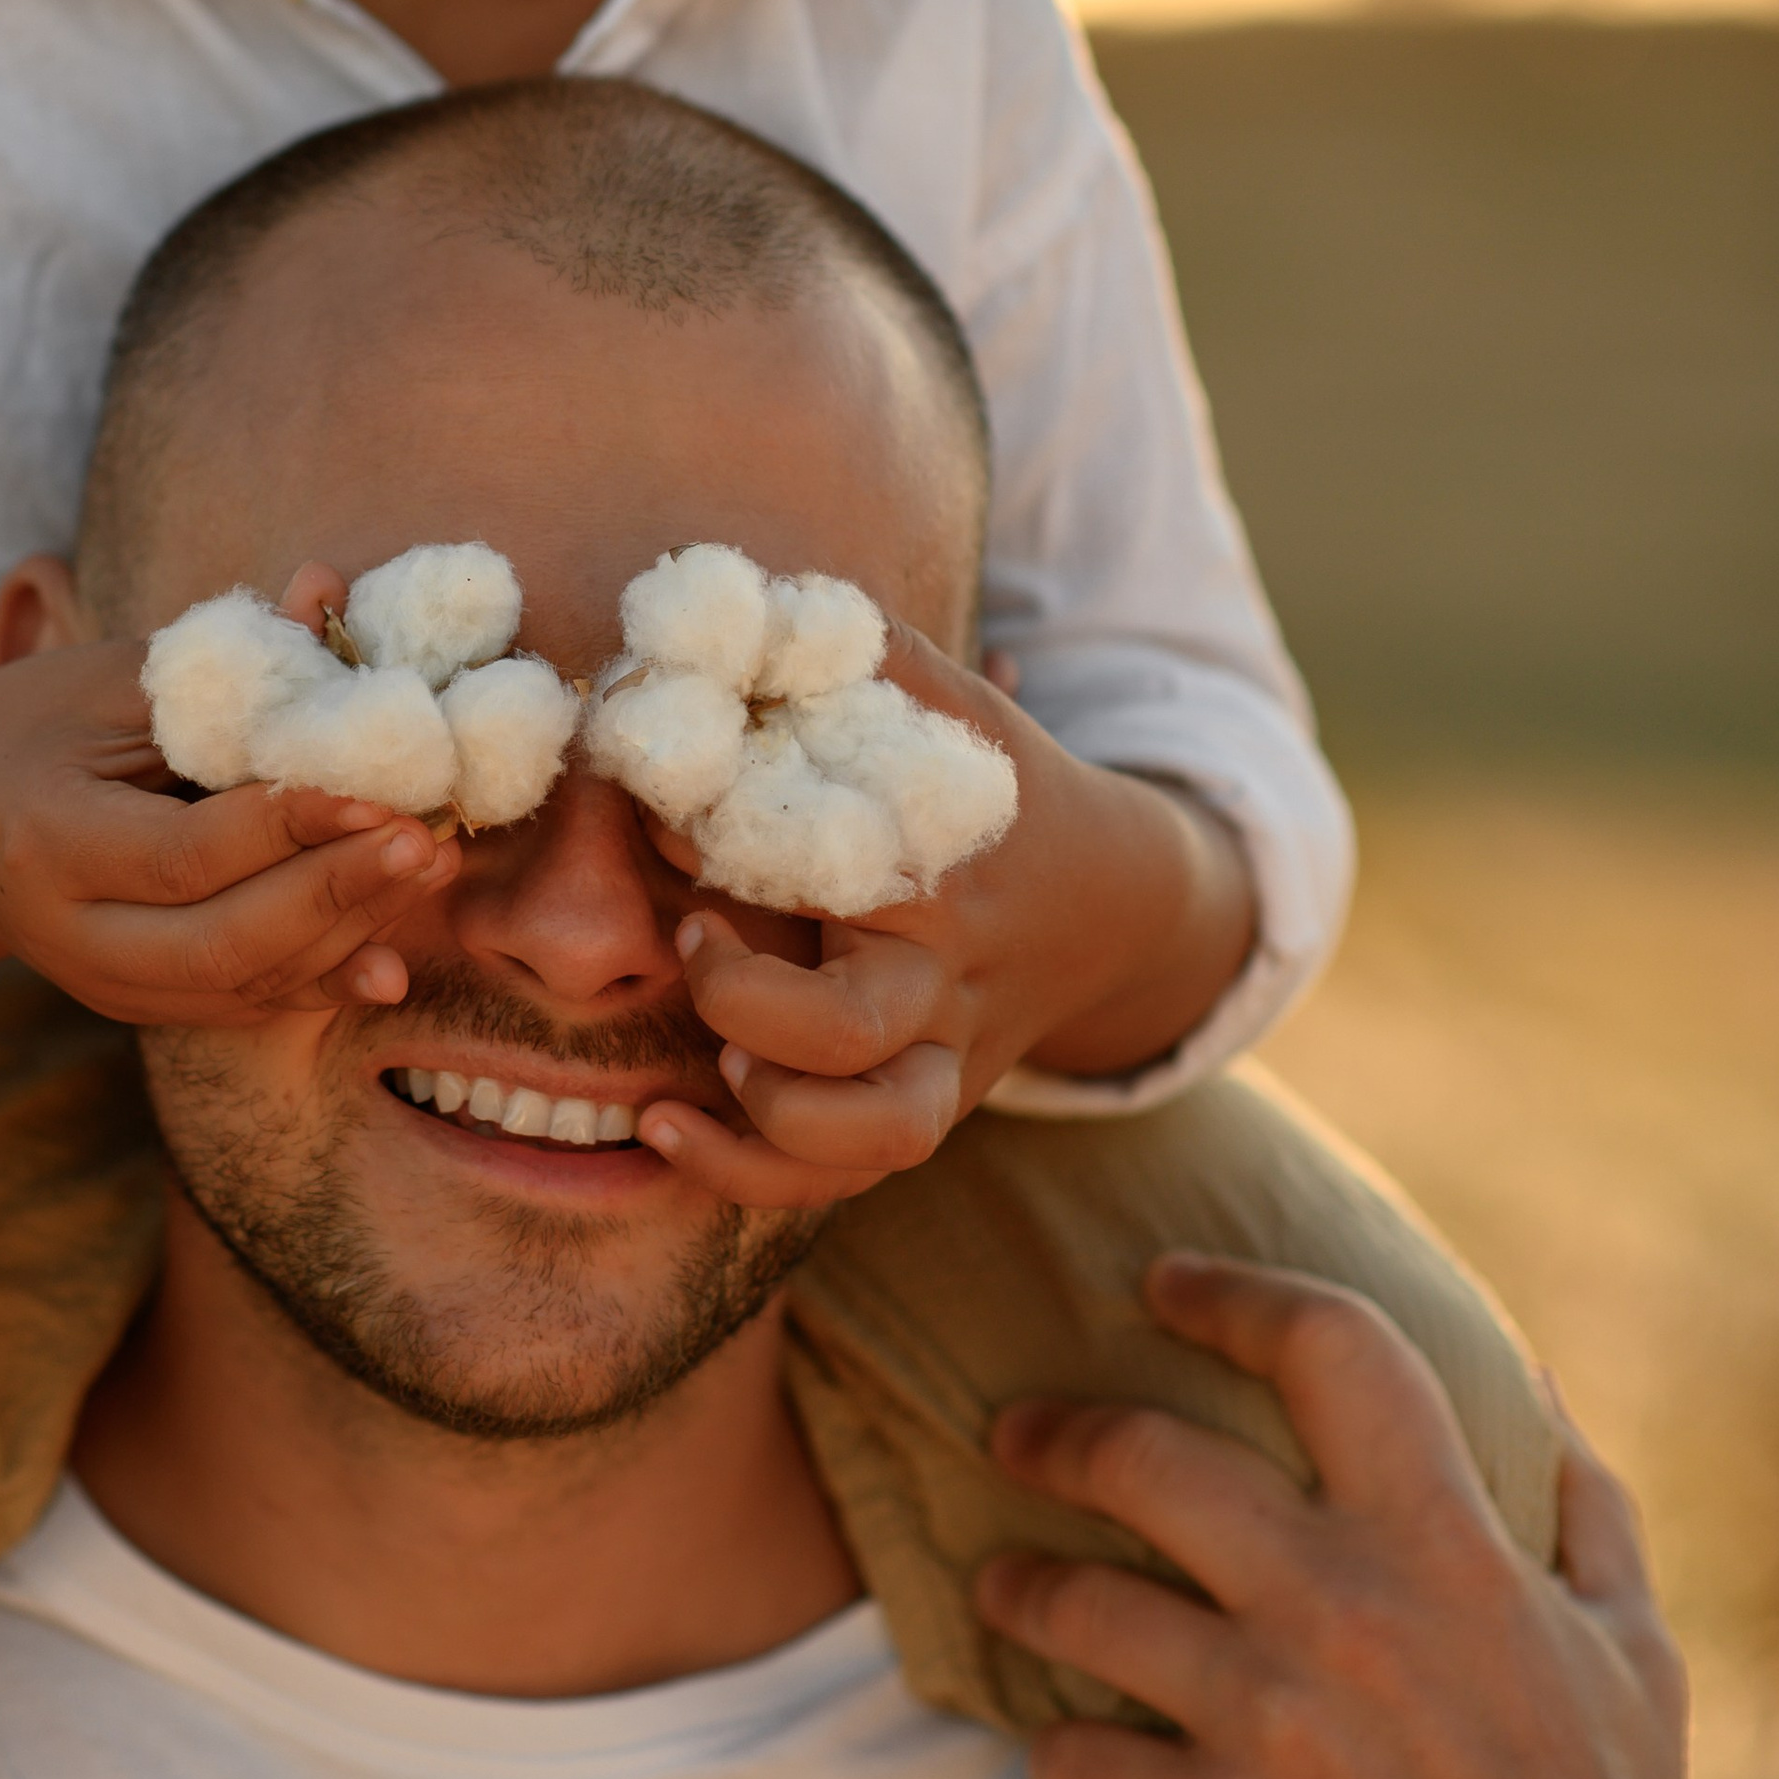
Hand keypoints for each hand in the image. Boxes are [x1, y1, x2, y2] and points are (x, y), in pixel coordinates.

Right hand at [0, 591, 464, 1018]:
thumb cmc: (37, 721)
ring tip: (429, 873)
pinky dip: (316, 985)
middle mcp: (70, 933)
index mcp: (48, 838)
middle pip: (220, 943)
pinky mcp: (135, 1006)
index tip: (385, 791)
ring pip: (238, 988)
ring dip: (343, 937)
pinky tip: (388, 958)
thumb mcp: (114, 672)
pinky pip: (237, 1008)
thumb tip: (329, 593)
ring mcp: (101, 984)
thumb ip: (225, 655)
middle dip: (337, 896)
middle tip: (431, 843)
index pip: (187, 853)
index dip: (292, 827)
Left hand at [637, 634, 1254, 1210]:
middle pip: (849, 1027)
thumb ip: (861, 653)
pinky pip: (843, 1181)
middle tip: (689, 933)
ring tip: (700, 1057)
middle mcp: (945, 978)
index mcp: (941, 867)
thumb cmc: (1002, 788)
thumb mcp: (954, 706)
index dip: (732, 844)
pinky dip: (748, 1175)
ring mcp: (945, 1059)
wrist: (1115, 902)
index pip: (834, 865)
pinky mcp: (931, 1112)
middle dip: (745, 996)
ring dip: (765, 1108)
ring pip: (867, 1132)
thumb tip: (746, 598)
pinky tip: (663, 1130)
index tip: (666, 812)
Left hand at [972, 1254, 1748, 1778]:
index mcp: (1447, 1549)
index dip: (1235, 1294)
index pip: (1331, 1347)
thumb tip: (1532, 1380)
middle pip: (1149, 1459)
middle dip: (1060, 1435)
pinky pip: (1079, 1761)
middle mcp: (1343, 1613)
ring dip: (1023, 1590)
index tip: (1166, 1281)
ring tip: (1003, 1585)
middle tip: (1016, 1432)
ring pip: (1082, 1605)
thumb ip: (1584, 1509)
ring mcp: (1268, 1723)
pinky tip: (1059, 1749)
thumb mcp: (1632, 1656)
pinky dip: (1058, 1753)